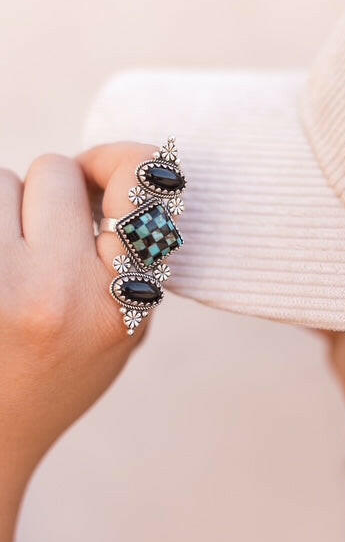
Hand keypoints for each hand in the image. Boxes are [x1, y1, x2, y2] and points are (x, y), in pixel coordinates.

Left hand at [0, 144, 153, 541]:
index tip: (107, 186)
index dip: (118, 167)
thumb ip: (136, 257)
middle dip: (53, 192)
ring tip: (11, 262)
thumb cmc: (64, 374)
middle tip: (47, 234)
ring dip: (7, 208)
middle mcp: (50, 292)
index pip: (132, 179)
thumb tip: (112, 174)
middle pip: (52, 169)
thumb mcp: (128, 328)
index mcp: (114, 304)